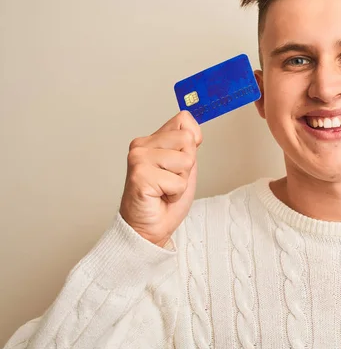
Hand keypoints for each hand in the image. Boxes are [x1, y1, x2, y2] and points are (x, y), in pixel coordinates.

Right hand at [119, 111, 201, 246]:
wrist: (149, 228)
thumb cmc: (164, 200)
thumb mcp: (184, 167)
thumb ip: (187, 146)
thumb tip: (194, 130)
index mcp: (152, 140)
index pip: (183, 119)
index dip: (193, 141)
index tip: (182, 161)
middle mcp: (142, 145)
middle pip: (187, 139)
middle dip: (187, 165)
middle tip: (170, 180)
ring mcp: (139, 159)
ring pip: (185, 160)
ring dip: (181, 181)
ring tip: (165, 188)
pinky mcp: (140, 176)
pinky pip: (178, 182)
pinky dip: (175, 194)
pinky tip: (160, 196)